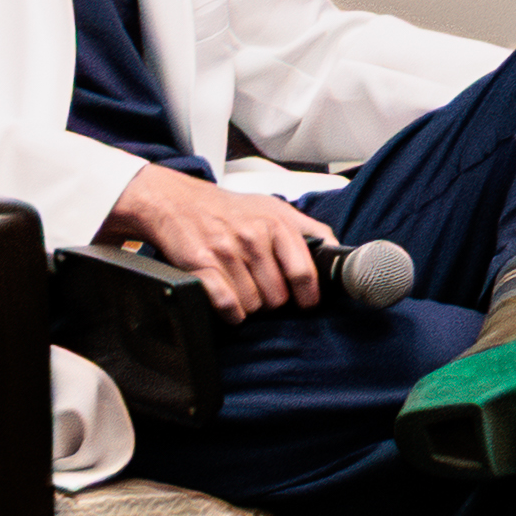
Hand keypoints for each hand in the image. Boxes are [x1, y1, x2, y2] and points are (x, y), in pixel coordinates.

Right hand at [104, 166, 324, 318]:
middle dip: (274, 300)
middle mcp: (254, 237)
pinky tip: (231, 307)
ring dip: (251, 306)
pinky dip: (231, 313)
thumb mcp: (275, 208)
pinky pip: (226, 305)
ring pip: (253, 304)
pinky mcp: (202, 266)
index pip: (303, 271)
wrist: (180, 203)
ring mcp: (227, 252)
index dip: (309, 294)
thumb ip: (309, 229)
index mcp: (277, 224)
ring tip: (245, 291)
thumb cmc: (231, 209)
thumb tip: (336, 251)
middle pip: (277, 294)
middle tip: (266, 292)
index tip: (308, 303)